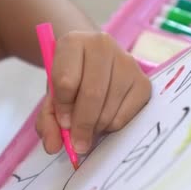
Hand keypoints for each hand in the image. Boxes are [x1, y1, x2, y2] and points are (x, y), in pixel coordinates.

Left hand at [35, 31, 150, 154]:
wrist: (90, 61)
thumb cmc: (69, 78)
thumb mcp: (52, 96)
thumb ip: (47, 120)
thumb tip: (52, 147)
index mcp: (72, 42)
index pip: (66, 82)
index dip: (63, 109)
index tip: (62, 124)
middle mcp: (101, 45)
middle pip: (92, 94)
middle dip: (82, 125)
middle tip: (77, 143)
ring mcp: (126, 61)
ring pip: (110, 107)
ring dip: (97, 127)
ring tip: (88, 127)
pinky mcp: (143, 80)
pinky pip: (127, 115)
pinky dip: (113, 126)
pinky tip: (104, 119)